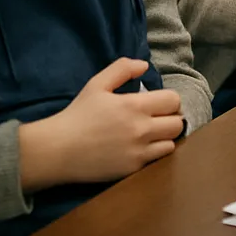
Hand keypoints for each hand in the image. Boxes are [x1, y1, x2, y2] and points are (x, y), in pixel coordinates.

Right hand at [19, 58, 184, 191]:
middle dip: (171, 118)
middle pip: (177, 123)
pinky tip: (142, 148)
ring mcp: (138, 152)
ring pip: (171, 143)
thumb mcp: (97, 84)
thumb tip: (144, 66)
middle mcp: (141, 129)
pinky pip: (157, 160)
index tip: (159, 103)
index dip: (169, 100)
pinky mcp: (131, 170)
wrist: (57, 150)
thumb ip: (122, 69)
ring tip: (153, 134)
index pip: (173, 100)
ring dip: (165, 137)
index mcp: (135, 106)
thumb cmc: (78, 114)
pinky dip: (154, 153)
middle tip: (159, 119)